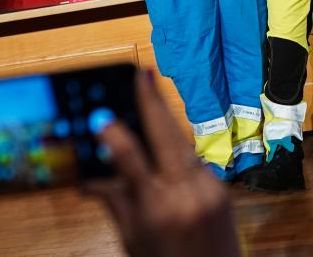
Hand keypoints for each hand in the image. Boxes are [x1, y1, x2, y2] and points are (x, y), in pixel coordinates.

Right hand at [82, 71, 238, 256]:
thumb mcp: (132, 239)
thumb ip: (115, 202)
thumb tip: (89, 177)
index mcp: (156, 209)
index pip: (130, 161)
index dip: (115, 136)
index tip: (103, 118)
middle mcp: (185, 195)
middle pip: (166, 136)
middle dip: (153, 101)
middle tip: (143, 74)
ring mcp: (209, 190)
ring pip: (182, 144)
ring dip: (166, 121)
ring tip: (150, 95)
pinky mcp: (223, 189)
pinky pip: (196, 162)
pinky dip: (179, 152)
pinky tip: (167, 145)